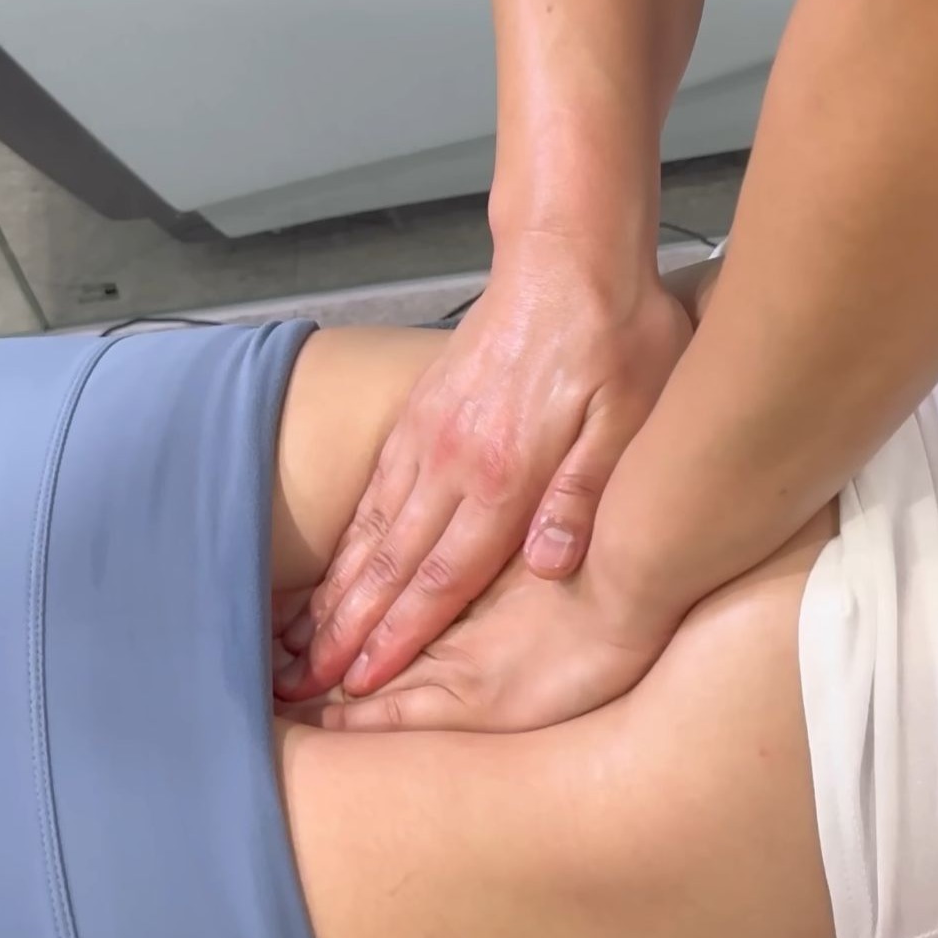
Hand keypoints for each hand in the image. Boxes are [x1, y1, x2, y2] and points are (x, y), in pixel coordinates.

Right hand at [280, 238, 690, 702]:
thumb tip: (551, 566)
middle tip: (306, 679)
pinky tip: (341, 558)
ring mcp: (432, 433)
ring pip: (376, 526)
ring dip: (341, 586)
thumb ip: (585, 492)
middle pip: (394, 561)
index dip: (404, 633)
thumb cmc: (618, 337)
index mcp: (505, 473)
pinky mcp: (425, 410)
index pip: (445, 574)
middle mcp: (454, 460)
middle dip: (350, 627)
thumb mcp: (631, 417)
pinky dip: (353, 530)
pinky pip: (378, 484)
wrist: (569, 256)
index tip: (364, 680)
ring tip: (305, 635)